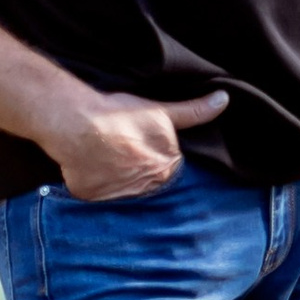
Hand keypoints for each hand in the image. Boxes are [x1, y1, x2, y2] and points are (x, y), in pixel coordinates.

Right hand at [45, 86, 229, 200]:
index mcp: (167, 170)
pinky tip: (91, 167)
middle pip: (147, 181)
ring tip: (106, 158)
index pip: (168, 168)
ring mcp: (118, 197)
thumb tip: (223, 100)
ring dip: (118, 178)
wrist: (76, 124)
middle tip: (122, 150)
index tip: (141, 145)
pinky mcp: (93, 199)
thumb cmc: (118, 115)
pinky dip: (95, 184)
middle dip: (138, 169)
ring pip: (123, 189)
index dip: (153, 155)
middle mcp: (147, 188)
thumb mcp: (162, 112)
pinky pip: (98, 196)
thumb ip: (194, 112)